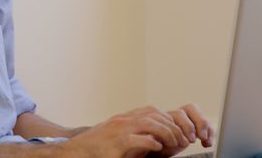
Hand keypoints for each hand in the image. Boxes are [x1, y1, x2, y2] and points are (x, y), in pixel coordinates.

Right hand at [61, 104, 212, 157]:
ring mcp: (119, 130)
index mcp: (125, 118)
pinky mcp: (116, 144)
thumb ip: (135, 133)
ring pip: (150, 123)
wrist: (77, 151)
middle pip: (155, 115)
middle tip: (184, 139)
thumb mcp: (118, 136)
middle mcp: (123, 120)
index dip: (169, 120)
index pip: (153, 111)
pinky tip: (158, 147)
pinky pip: (137, 138)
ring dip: (167, 133)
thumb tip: (157, 139)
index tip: (179, 132)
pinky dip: (150, 142)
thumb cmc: (98, 147)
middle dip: (173, 126)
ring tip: (175, 144)